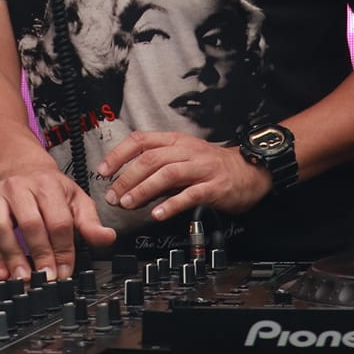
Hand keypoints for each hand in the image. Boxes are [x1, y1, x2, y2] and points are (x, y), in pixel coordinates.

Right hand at [0, 161, 117, 280]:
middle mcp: (20, 187)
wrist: (20, 167)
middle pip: (31, 224)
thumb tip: (107, 238)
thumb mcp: (76, 199)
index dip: (63, 249)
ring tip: (23, 278)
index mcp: (48, 185)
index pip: (58, 220)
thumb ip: (90, 222)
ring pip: (2, 228)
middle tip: (47, 278)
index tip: (65, 271)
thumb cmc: (50, 189)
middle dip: (40, 254)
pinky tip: (4, 272)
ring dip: (13, 256)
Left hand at [97, 132, 271, 221]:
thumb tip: (127, 182)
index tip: (103, 170)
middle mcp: (187, 151)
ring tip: (129, 203)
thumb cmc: (212, 166)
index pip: (141, 140)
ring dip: (144, 189)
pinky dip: (171, 204)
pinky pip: (190, 194)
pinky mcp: (214, 187)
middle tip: (113, 196)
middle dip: (127, 178)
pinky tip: (158, 213)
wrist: (250, 171)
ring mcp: (201, 168)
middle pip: (150, 159)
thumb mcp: (183, 158)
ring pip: (167, 174)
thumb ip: (157, 168)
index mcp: (175, 141)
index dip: (119, 154)